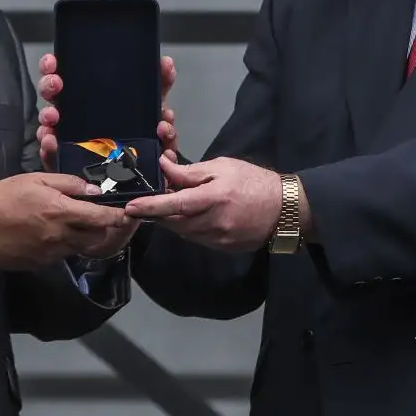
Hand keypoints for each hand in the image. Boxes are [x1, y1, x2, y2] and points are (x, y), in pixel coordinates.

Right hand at [0, 173, 133, 269]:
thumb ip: (68, 184)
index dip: (118, 217)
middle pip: (96, 238)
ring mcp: (51, 254)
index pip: (101, 218)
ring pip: (80, 248)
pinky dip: (66, 245)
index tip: (128, 214)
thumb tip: (93, 190)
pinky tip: (56, 234)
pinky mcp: (41, 263)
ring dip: (85, 238)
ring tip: (79, 225)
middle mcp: (61, 237)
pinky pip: (63, 255)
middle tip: (104, 218)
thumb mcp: (36, 180)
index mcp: (61, 213)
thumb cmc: (5, 197)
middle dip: (104, 229)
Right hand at [36, 53, 178, 170]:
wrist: (143, 170)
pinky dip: (48, 146)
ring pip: (49, 121)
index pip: (64, 74)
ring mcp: (66, 134)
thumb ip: (160, 85)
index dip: (53, 66)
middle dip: (50, 85)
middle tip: (56, 84)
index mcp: (88, 94)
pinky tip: (51, 141)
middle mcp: (73, 112)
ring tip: (53, 116)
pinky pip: (52, 151)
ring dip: (47, 115)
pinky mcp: (66, 158)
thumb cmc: (141, 132)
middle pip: (53, 93)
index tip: (52, 62)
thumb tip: (166, 63)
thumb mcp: (152, 106)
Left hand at [121, 157, 286, 251]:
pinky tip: (192, 216)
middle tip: (150, 200)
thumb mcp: (223, 167)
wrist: (285, 209)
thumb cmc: (253, 181)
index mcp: (213, 199)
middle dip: (158, 212)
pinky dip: (187, 227)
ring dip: (172, 219)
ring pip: (182, 232)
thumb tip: (164, 167)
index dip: (150, 206)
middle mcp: (213, 224)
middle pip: (173, 221)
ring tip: (172, 205)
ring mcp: (217, 240)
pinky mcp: (222, 249)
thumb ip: (191, 172)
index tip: (129, 207)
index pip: (174, 204)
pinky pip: (196, 238)